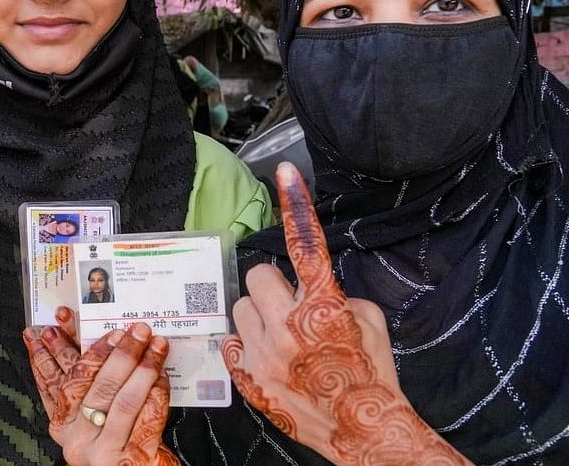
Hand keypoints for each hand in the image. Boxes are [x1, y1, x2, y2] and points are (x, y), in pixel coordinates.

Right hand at [24, 321, 179, 465]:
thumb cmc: (113, 442)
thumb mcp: (88, 414)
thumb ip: (85, 382)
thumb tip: (86, 336)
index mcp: (61, 424)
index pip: (56, 380)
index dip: (64, 348)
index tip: (72, 320)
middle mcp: (78, 439)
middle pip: (96, 387)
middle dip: (119, 353)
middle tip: (136, 330)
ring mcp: (105, 450)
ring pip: (124, 400)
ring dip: (143, 367)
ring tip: (155, 345)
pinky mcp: (134, 458)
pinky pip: (148, 417)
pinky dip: (157, 392)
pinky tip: (163, 375)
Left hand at [222, 162, 468, 464]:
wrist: (363, 430)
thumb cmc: (371, 374)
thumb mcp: (368, 323)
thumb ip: (335, 294)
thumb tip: (311, 284)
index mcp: (326, 307)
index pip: (307, 244)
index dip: (296, 205)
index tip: (284, 171)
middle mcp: (290, 327)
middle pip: (258, 276)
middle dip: (273, 287)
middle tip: (289, 306)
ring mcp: (265, 354)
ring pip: (240, 307)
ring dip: (256, 315)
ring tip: (279, 335)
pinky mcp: (248, 378)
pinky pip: (231, 341)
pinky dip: (247, 344)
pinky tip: (269, 356)